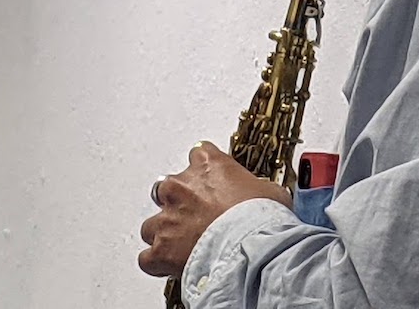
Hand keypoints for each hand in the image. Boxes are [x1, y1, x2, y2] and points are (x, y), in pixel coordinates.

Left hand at [138, 141, 292, 278]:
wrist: (250, 247)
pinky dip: (157, 262)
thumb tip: (262, 195)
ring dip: (165, 233)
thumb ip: (256, 188)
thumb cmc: (261, 217)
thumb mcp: (270, 191)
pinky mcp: (160, 250)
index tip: (214, 182)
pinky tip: (171, 266)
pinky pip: (148, 257)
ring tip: (185, 245)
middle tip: (200, 216)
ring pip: (152, 224)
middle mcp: (181, 186)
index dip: (206, 171)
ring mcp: (167, 218)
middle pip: (168, 187)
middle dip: (180, 202)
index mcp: (208, 164)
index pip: (199, 154)